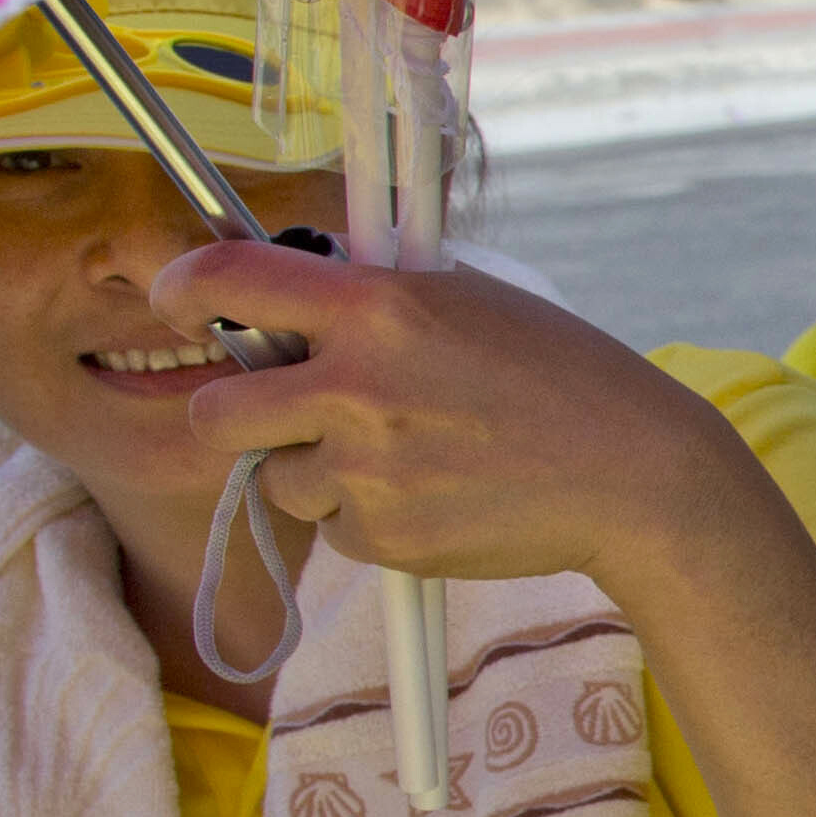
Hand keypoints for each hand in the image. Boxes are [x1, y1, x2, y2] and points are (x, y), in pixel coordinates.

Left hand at [155, 240, 763, 594]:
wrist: (636, 476)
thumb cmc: (562, 377)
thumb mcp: (468, 300)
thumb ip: (371, 294)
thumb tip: (285, 291)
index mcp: (378, 307)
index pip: (226, 280)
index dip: (181, 290)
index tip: (179, 302)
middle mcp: (357, 385)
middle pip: (218, 409)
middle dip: (236, 413)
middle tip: (278, 411)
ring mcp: (367, 469)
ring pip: (278, 477)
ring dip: (319, 470)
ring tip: (407, 457)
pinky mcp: (386, 536)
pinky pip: (334, 528)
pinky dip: (369, 517)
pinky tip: (437, 496)